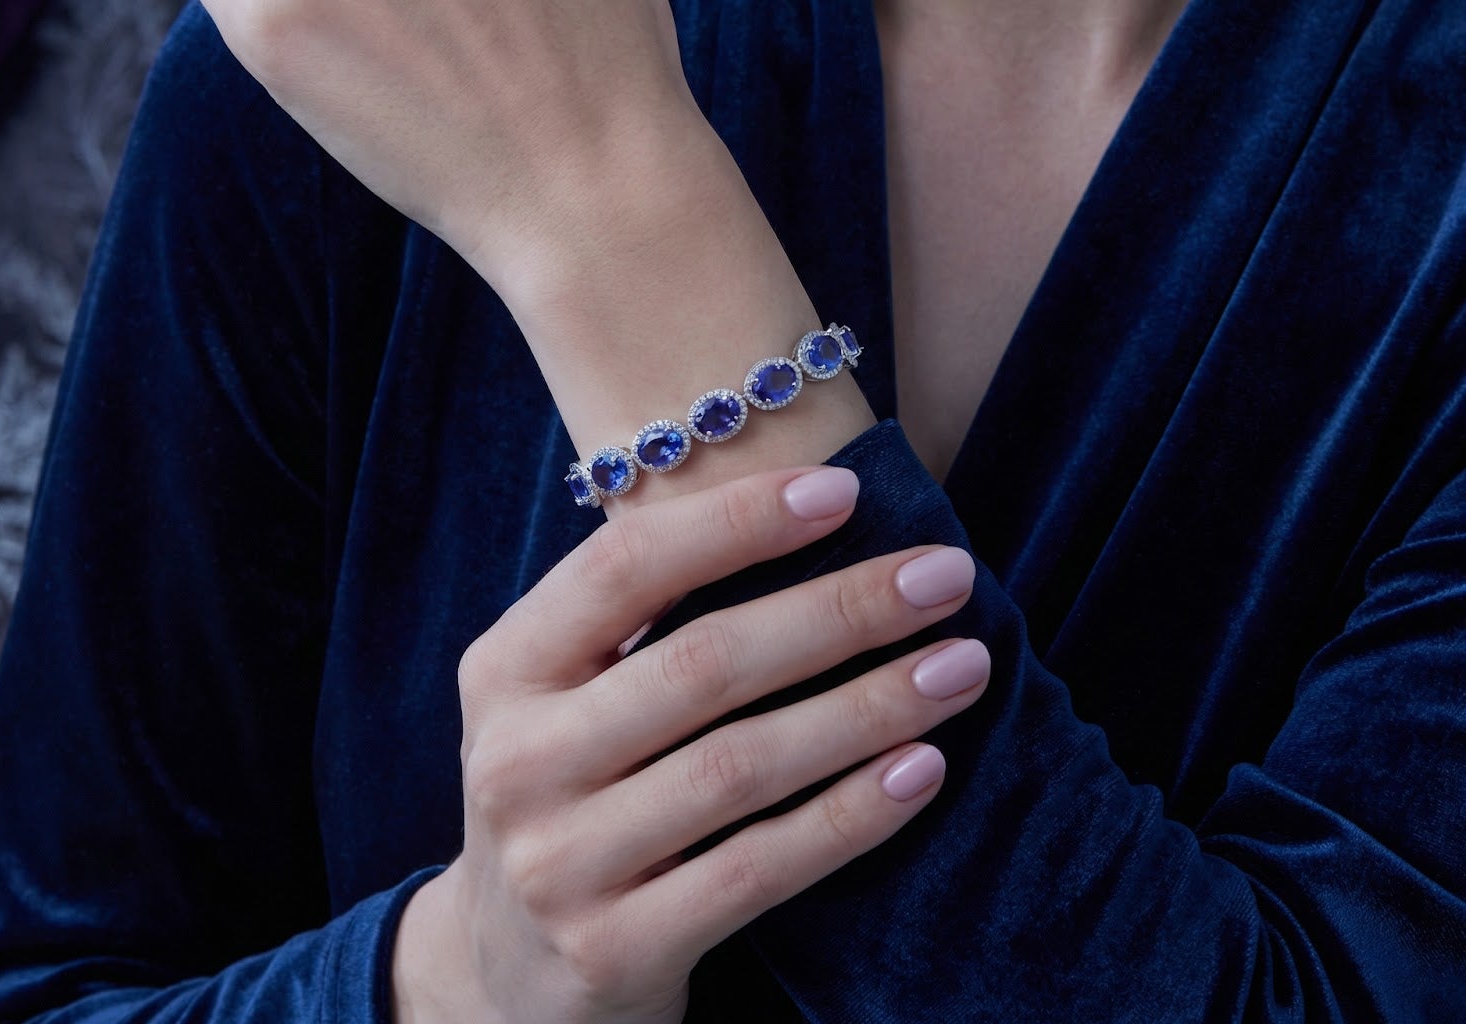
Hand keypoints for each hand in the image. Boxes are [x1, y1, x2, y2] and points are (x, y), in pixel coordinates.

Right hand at [410, 462, 990, 1022]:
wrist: (505, 973)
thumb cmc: (572, 786)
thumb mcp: (566, 694)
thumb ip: (646, 618)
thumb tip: (817, 513)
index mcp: (506, 667)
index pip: (624, 567)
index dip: (737, 522)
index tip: (846, 491)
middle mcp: (517, 758)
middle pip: (703, 663)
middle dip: (840, 611)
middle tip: (946, 575)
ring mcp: (559, 862)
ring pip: (742, 766)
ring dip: (869, 708)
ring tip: (960, 666)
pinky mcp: (614, 950)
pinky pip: (758, 870)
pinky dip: (849, 816)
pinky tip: (921, 770)